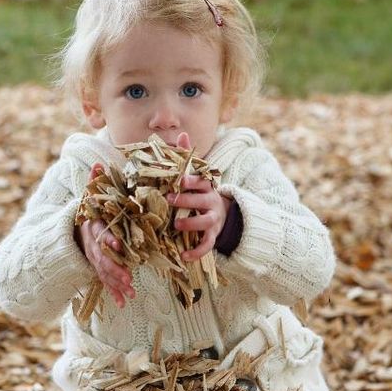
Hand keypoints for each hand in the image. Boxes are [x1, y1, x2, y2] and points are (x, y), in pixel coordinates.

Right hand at [78, 163, 135, 307]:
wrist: (72, 230)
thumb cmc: (89, 212)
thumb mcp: (90, 196)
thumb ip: (96, 183)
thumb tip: (100, 164)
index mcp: (92, 227)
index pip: (100, 233)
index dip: (108, 239)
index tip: (118, 245)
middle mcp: (91, 245)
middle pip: (101, 258)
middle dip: (114, 268)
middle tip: (128, 277)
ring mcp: (93, 258)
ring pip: (104, 272)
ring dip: (116, 283)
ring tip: (130, 292)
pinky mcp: (98, 268)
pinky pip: (105, 282)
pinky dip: (114, 292)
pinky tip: (124, 303)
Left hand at [168, 133, 231, 261]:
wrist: (222, 213)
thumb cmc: (201, 192)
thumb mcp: (197, 175)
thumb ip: (188, 157)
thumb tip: (182, 134)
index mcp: (206, 186)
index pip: (201, 181)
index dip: (191, 180)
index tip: (179, 179)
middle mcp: (211, 202)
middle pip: (201, 201)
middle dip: (186, 200)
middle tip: (169, 200)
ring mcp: (212, 220)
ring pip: (204, 223)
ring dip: (191, 224)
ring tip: (176, 225)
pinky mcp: (212, 236)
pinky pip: (206, 245)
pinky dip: (196, 252)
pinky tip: (184, 256)